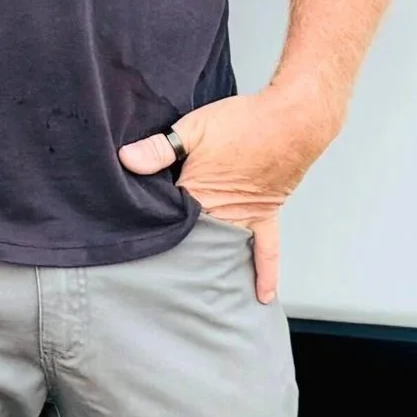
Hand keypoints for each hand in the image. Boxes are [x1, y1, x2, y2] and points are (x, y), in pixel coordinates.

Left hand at [117, 88, 338, 302]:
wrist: (290, 120)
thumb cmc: (242, 121)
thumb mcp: (193, 128)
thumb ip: (159, 147)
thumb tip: (126, 159)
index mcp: (198, 191)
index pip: (168, 218)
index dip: (152, 225)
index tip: (137, 242)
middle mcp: (221, 210)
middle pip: (194, 237)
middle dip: (178, 252)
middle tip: (161, 276)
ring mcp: (245, 216)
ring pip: (224, 247)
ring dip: (211, 263)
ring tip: (196, 289)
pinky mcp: (267, 214)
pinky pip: (268, 250)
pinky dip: (265, 273)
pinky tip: (262, 295)